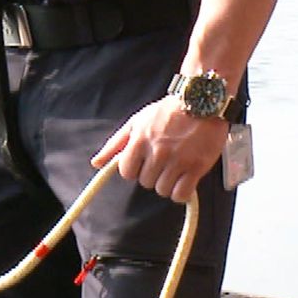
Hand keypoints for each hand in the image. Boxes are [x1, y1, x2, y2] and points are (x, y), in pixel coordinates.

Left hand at [92, 97, 228, 202]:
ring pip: (162, 190)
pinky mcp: (196, 167)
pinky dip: (181, 193)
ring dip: (167, 184)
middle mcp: (157, 152)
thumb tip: (97, 163)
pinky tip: (184, 182)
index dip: (133, 170)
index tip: (142, 164)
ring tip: (174, 169)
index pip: (126, 172)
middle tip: (162, 162)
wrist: (201, 102)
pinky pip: (181, 194)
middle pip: (145, 182)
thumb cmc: (167, 112)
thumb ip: (115, 144)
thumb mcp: (137, 122)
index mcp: (140, 140)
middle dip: (152, 175)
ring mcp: (177, 160)